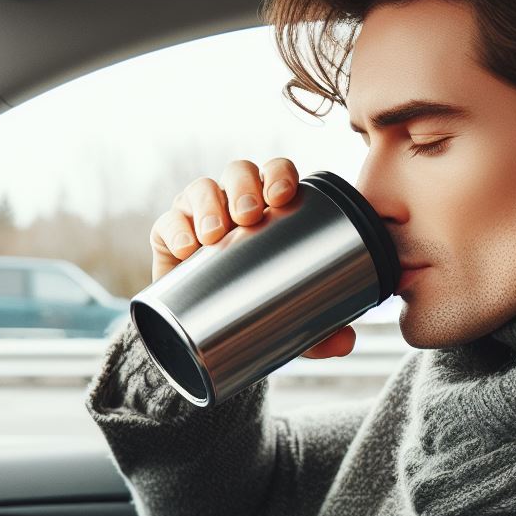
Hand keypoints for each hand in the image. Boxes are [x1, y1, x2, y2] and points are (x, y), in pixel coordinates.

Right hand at [149, 158, 355, 358]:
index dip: (279, 175)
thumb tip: (346, 341)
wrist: (205, 336)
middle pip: (239, 174)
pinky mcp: (168, 237)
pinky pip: (168, 223)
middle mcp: (233, 204)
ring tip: (216, 233)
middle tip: (250, 214)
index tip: (283, 196)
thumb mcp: (289, 322)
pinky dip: (176, 229)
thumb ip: (320, 331)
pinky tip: (187, 247)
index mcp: (269, 210)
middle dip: (244, 187)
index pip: (276, 175)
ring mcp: (199, 216)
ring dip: (209, 205)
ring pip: (201, 190)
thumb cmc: (254, 310)